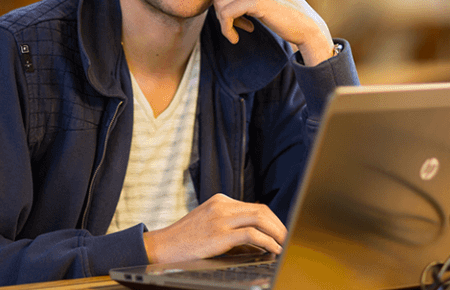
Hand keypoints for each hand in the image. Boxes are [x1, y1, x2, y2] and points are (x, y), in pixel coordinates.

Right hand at [142, 193, 286, 263]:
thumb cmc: (184, 240)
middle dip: (278, 225)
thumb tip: (257, 239)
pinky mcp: (219, 234)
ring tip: (284, 244)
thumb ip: (229, 225)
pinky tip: (272, 250)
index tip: (280, 231)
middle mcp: (222, 205)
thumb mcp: (208, 223)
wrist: (161, 247)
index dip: (272, 220)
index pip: (255, 206)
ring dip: (277, 232)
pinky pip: (252, 234)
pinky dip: (267, 242)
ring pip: (260, 219)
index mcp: (220, 201)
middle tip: (288, 238)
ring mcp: (220, 218)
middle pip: (261, 210)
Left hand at [213, 0, 333, 65]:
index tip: (235, 16)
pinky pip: (226, 14)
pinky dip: (226, 30)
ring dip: (225, 22)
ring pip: (220, 3)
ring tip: (239, 30)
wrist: (307, 26)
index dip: (222, 0)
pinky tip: (236, 37)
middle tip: (237, 25)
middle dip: (223, 12)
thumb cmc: (284, 12)